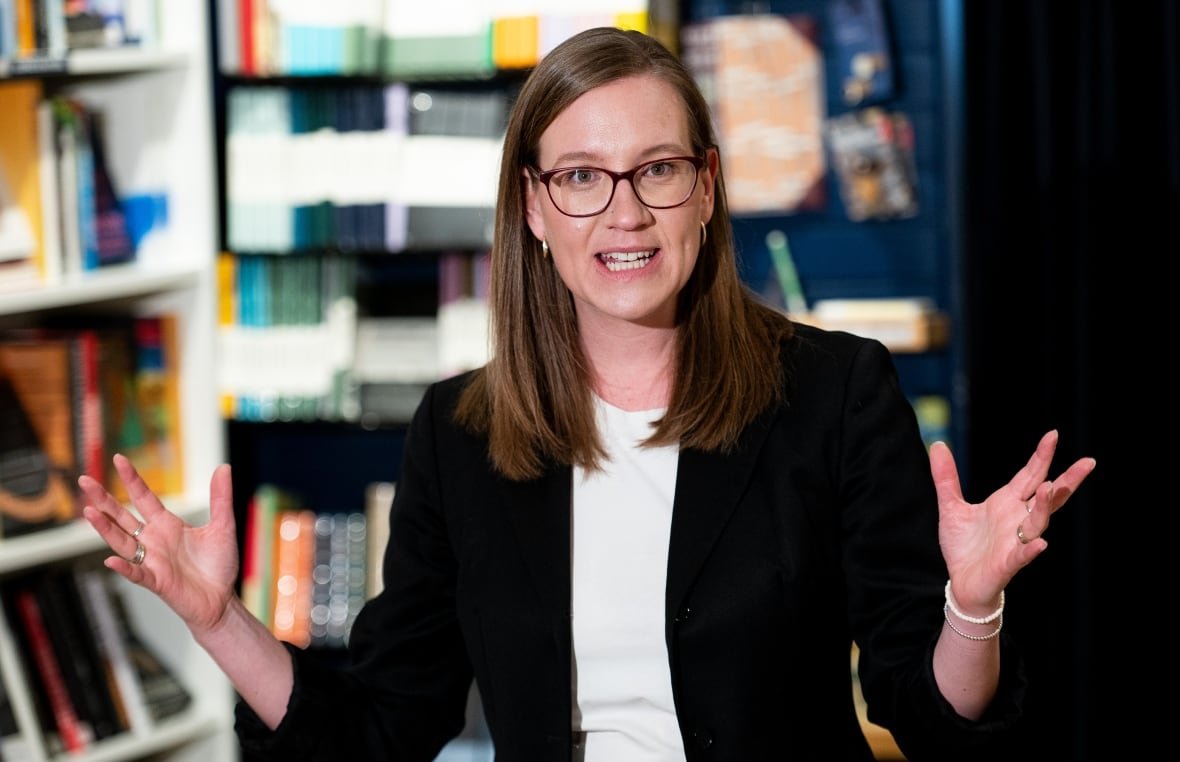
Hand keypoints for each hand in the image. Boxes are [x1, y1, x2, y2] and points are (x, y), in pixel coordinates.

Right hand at [79, 454, 239, 634]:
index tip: (119, 459)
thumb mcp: (223, 526)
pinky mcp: (157, 581)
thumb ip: (221, 498)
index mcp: (167, 525)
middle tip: (84, 480)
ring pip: (122, 542)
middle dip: (104, 499)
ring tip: (89, 511)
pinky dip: (124, 568)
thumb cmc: (219, 565)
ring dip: (105, 528)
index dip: (132, 479)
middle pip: (123, 517)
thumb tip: (224, 467)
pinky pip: (136, 574)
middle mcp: (154, 540)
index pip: (144, 498)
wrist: (222, 600)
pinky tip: (111, 560)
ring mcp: (152, 561)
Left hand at [929, 430, 1095, 613]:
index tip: (1053, 434)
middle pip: (1048, 497)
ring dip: (1046, 506)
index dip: (1041, 456)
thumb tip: (938, 444)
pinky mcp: (1007, 563)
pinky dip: (1031, 549)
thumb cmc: (963, 546)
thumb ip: (946, 477)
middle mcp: (1017, 519)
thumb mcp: (951, 507)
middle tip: (1087, 463)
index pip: (1029, 475)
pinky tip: (1041, 543)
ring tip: (1052, 487)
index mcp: (1007, 503)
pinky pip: (1023, 555)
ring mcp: (1015, 541)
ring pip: (1038, 522)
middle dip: (1066, 480)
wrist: (960, 583)